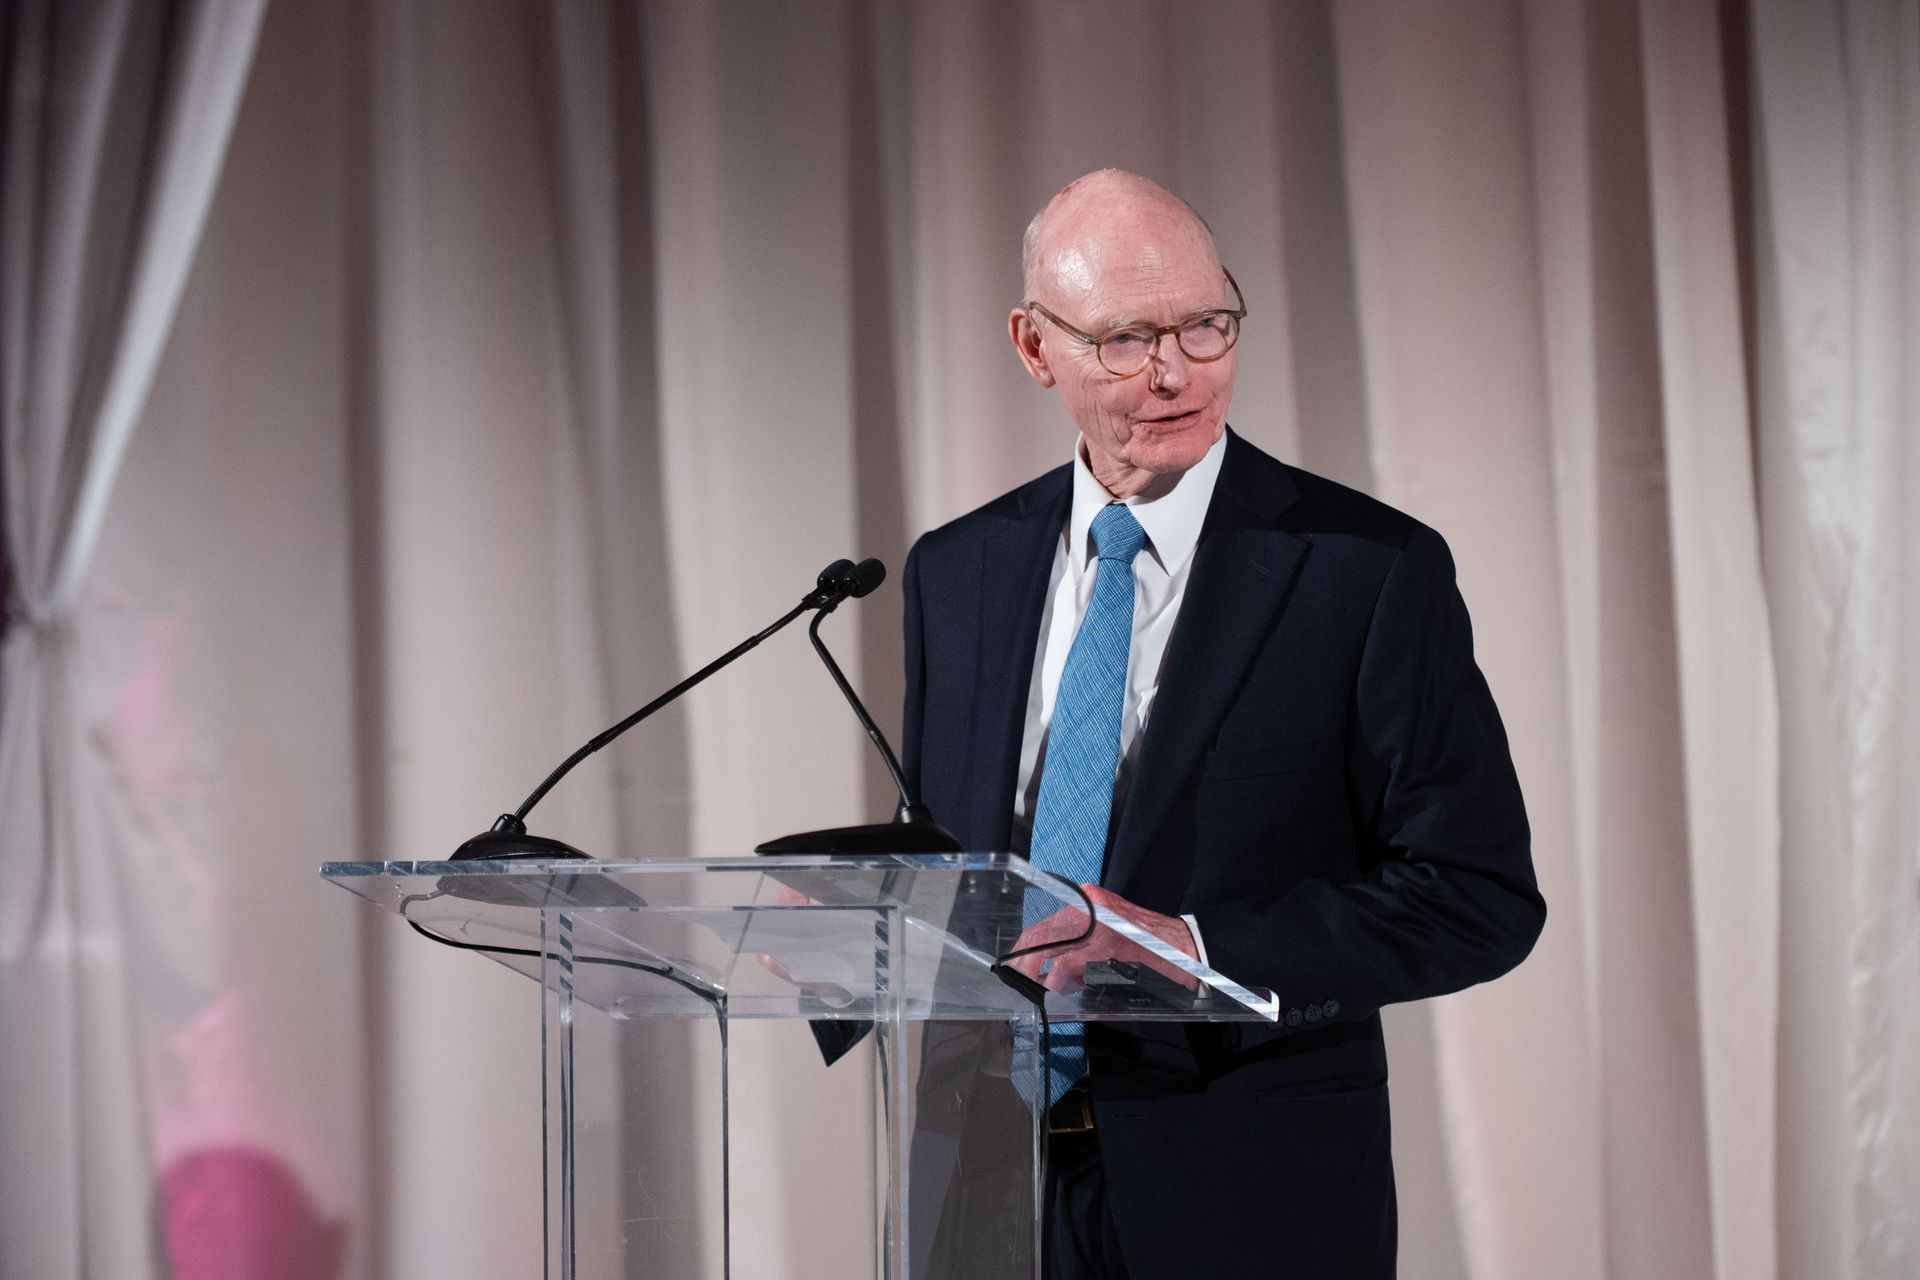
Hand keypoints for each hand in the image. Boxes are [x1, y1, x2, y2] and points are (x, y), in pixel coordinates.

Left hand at [1009, 884, 1199, 993]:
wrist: (1186, 946)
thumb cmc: (1150, 944)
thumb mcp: (1111, 933)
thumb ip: (1082, 946)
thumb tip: (1054, 971)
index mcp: (1089, 899)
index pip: (1045, 922)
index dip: (1026, 947)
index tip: (1017, 964)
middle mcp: (1089, 905)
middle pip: (1039, 932)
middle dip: (1021, 960)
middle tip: (1015, 980)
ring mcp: (1096, 924)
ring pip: (1047, 945)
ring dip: (1033, 971)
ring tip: (1030, 989)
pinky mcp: (1105, 945)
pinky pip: (1067, 964)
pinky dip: (1055, 980)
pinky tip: (1053, 991)